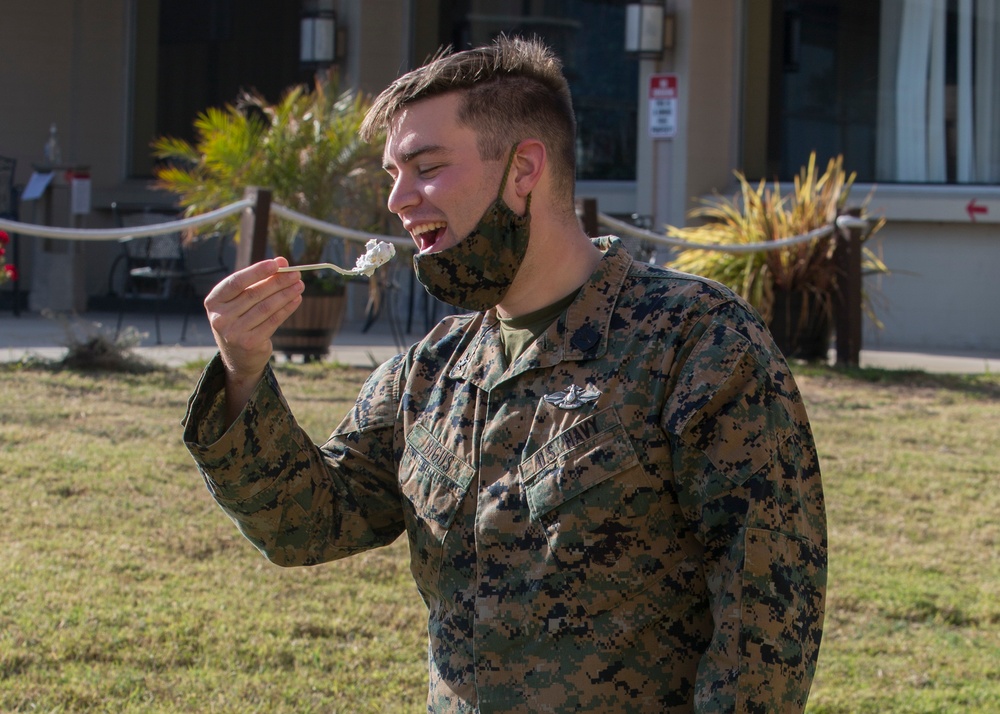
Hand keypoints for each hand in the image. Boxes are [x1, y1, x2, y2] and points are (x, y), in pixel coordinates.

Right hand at [204, 257, 303, 418]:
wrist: (238, 356)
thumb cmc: (240, 319)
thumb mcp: (241, 300)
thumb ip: (258, 280)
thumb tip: (282, 262)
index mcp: (213, 301)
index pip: (236, 282)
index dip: (257, 271)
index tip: (276, 264)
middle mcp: (220, 318)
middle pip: (253, 294)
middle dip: (277, 282)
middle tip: (296, 273)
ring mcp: (233, 332)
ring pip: (265, 308)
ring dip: (285, 294)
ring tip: (299, 285)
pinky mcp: (249, 343)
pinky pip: (272, 321)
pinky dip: (287, 309)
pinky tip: (296, 299)